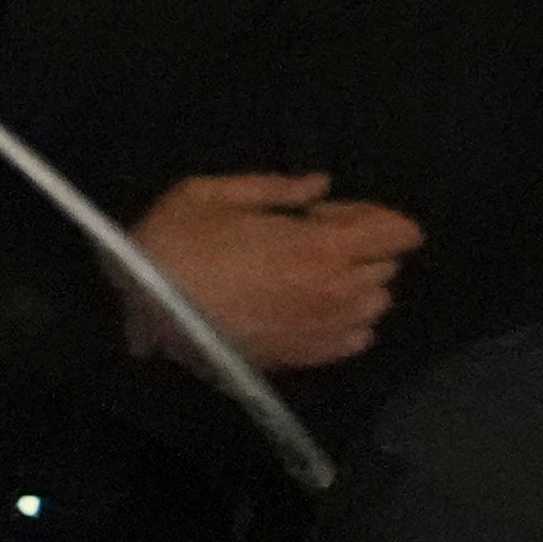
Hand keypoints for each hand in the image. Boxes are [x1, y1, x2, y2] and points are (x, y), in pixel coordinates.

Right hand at [124, 173, 420, 371]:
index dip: (371, 215)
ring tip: (310, 279)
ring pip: (376, 304)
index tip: (328, 213)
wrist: (143, 309)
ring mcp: (324, 327)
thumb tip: (321, 185)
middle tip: (309, 242)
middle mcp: (337, 289)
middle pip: (388, 266)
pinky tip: (307, 310)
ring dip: (355, 286)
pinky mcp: (306, 356)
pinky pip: (357, 339)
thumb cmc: (174, 242)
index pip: (399, 231)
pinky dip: (346, 321)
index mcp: (323, 245)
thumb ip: (275, 187)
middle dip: (360, 248)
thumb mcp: (211, 192)